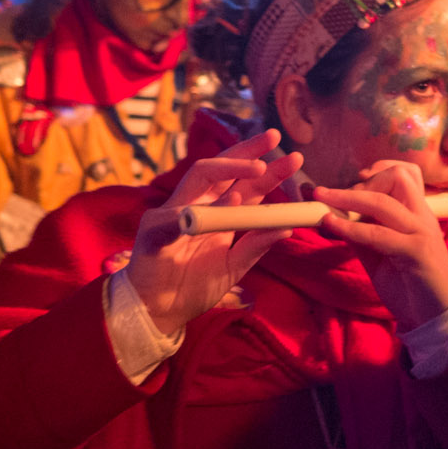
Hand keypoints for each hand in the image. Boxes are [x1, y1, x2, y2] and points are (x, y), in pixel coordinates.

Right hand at [127, 129, 302, 334]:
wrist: (158, 313)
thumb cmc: (192, 287)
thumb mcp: (232, 267)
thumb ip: (255, 247)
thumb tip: (287, 227)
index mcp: (217, 215)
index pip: (244, 185)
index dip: (268, 170)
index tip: (294, 159)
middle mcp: (196, 206)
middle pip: (222, 169)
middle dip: (248, 151)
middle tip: (274, 136)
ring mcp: (172, 215)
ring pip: (198, 178)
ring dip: (228, 168)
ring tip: (258, 167)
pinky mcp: (152, 233)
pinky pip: (171, 218)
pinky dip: (190, 213)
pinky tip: (216, 207)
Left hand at [310, 162, 447, 329]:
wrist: (437, 315)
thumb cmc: (410, 283)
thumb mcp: (381, 254)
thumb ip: (363, 235)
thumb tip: (333, 217)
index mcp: (417, 213)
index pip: (406, 173)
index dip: (379, 169)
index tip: (356, 178)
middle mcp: (422, 217)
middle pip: (397, 176)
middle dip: (361, 183)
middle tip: (333, 196)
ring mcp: (421, 232)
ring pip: (384, 201)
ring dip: (348, 198)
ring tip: (323, 200)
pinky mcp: (416, 252)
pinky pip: (378, 233)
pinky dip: (350, 228)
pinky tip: (332, 226)